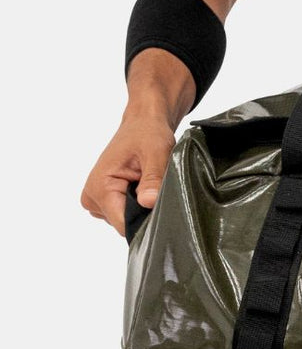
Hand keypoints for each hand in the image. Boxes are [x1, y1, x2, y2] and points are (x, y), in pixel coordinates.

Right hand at [80, 110, 175, 237]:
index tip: (162, 208)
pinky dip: (136, 204)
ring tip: (147, 183)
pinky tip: (141, 186)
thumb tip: (148, 202)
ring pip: (124, 220)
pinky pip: (123, 213)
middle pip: (123, 224)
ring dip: (140, 206)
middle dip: (144, 211)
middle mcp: (92, 197)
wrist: (142, 124)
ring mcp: (95, 200)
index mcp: (100, 186)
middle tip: (156, 189)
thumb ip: (152, 179)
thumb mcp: (156, 153)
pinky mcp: (103, 200)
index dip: (145, 221)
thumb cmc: (148, 134)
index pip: (123, 224)